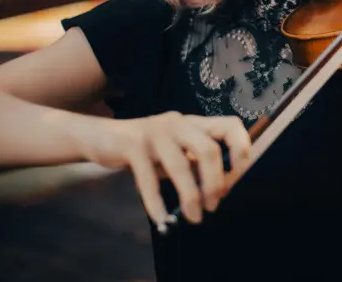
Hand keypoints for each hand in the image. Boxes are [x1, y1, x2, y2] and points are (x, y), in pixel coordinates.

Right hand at [80, 111, 251, 227]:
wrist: (101, 137)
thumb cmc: (148, 149)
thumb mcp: (178, 151)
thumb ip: (198, 162)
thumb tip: (224, 188)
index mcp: (194, 123)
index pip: (230, 125)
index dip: (241, 149)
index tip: (239, 176)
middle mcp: (178, 123)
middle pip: (208, 150)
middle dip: (216, 182)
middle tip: (214, 205)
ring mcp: (154, 133)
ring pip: (181, 166)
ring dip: (191, 197)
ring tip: (195, 217)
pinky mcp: (132, 146)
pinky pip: (148, 180)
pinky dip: (156, 203)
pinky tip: (161, 219)